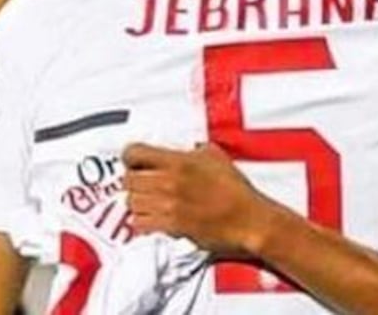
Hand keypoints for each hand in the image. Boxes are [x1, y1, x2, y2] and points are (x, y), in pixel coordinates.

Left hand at [122, 143, 272, 254]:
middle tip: (142, 185)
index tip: (134, 162)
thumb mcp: (217, 158)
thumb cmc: (236, 192)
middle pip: (129, 180)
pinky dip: (143, 222)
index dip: (131, 157)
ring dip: (138, 204)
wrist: (249, 220)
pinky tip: (153, 220)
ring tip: (149, 204)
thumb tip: (189, 149)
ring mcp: (167, 205)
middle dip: (133, 182)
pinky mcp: (170, 227)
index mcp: (178, 161)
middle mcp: (169, 182)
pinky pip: (140, 223)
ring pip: (131, 203)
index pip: (135, 153)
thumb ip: (196, 151)